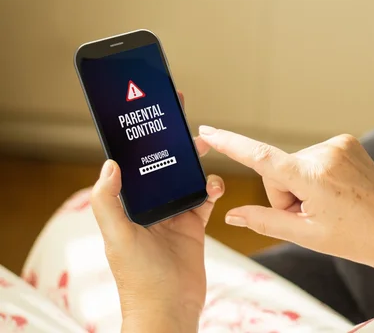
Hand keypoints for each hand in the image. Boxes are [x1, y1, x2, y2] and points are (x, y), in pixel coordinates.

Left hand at [91, 92, 224, 332]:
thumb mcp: (117, 237)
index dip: (139, 140)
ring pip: (186, 177)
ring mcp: (173, 214)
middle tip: (183, 123)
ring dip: (195, 162)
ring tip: (202, 147)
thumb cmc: (138, 278)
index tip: (147, 114)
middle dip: (171, 143)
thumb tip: (109, 164)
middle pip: (162, 165)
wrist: (170, 308)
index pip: (132, 164)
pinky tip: (214, 186)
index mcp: (128, 205)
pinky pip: (205, 198)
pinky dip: (211, 188)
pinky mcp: (194, 224)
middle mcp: (150, 206)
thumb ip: (108, 202)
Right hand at [197, 126, 373, 292]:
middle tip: (311, 215)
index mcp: (313, 178)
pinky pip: (312, 158)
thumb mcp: (306, 235)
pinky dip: (315, 175)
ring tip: (329, 204)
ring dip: (301, 185)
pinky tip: (336, 191)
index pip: (261, 158)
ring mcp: (338, 144)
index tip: (208, 130)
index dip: (231, 144)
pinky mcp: (346, 141)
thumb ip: (264, 221)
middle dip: (284, 194)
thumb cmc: (356, 237)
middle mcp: (324, 152)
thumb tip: (232, 214)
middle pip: (277, 171)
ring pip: (294, 165)